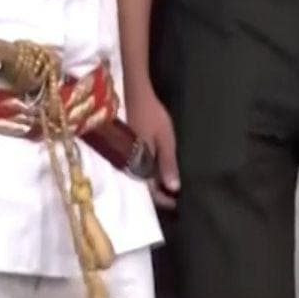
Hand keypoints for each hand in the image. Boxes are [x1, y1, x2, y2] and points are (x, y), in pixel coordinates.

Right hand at [126, 85, 180, 207]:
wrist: (131, 94)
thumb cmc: (150, 114)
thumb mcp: (165, 138)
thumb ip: (167, 163)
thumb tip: (174, 188)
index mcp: (137, 165)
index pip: (150, 192)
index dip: (164, 199)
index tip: (177, 203)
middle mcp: (126, 166)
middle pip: (142, 188)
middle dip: (158, 194)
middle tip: (175, 197)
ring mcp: (122, 159)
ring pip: (137, 179)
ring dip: (151, 185)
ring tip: (168, 187)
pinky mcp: (121, 151)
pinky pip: (134, 168)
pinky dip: (145, 174)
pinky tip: (155, 172)